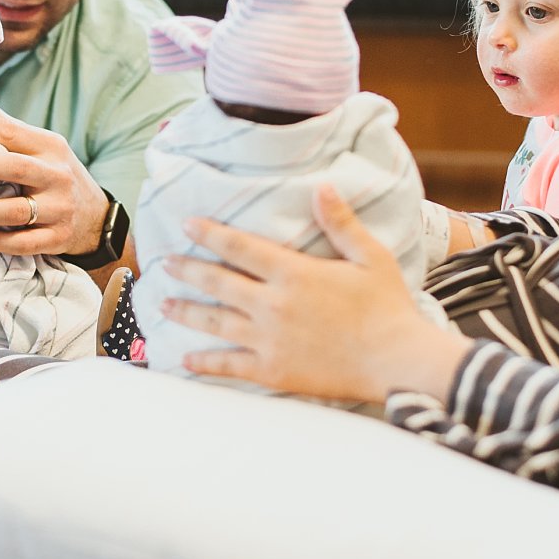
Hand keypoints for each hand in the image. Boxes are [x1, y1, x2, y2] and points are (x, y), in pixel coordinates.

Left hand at [0, 96, 108, 256]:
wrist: (96, 216)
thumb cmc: (54, 174)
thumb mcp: (41, 145)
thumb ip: (6, 126)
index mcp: (50, 146)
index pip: (10, 132)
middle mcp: (57, 175)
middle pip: (15, 167)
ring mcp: (60, 208)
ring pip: (15, 210)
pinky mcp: (58, 238)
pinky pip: (23, 242)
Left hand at [160, 185, 473, 402]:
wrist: (395, 360)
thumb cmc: (388, 306)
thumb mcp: (369, 256)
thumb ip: (340, 222)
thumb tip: (322, 186)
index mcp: (293, 273)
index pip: (239, 247)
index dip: (209, 234)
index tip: (186, 224)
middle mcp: (272, 305)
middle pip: (217, 283)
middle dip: (188, 270)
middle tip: (163, 263)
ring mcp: (269, 340)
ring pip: (215, 323)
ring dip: (186, 312)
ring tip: (163, 305)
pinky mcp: (273, 371)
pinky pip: (229, 365)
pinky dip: (204, 362)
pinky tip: (185, 359)